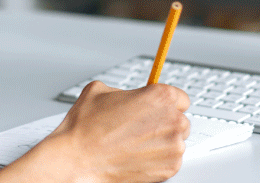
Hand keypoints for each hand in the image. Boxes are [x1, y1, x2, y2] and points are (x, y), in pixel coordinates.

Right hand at [44, 81, 189, 182]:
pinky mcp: (169, 168)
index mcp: (160, 97)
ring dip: (162, 142)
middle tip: (142, 128)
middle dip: (165, 123)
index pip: (181, 97)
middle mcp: (171, 120)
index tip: (159, 109)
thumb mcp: (101, 91)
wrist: (78, 159)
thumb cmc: (86, 128)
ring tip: (136, 143)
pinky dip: (158, 160)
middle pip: (181, 119)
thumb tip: (129, 96)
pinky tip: (138, 156)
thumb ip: (125, 91)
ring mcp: (172, 146)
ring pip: (177, 141)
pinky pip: (171, 160)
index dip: (167, 104)